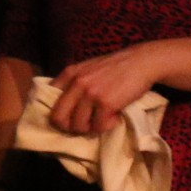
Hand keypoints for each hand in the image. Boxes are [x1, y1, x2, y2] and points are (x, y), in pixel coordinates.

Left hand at [47, 43, 166, 136]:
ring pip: (78, 126)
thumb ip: (74, 83)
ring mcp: (90, 93)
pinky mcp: (105, 103)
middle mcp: (76, 83)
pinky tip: (114, 117)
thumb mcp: (88, 69)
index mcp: (69, 73)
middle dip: (69, 127)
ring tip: (102, 120)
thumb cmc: (115, 68)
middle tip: (84, 126)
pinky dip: (107, 126)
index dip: (58, 114)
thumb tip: (64, 108)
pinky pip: (98, 127)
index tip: (69, 119)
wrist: (141, 62)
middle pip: (59, 118)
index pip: (50, 101)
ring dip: (90, 128)